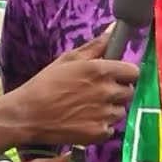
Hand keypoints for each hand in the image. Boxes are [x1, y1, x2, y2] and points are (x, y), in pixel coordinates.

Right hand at [4, 27, 138, 145]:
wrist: (28, 114)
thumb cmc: (46, 83)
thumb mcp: (68, 59)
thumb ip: (96, 46)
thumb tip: (114, 29)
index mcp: (101, 70)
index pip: (133, 72)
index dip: (126, 74)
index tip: (117, 76)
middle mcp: (107, 92)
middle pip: (129, 92)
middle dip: (118, 91)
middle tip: (99, 92)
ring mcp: (104, 114)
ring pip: (120, 111)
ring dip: (110, 109)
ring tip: (89, 108)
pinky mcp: (99, 133)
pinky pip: (110, 129)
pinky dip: (101, 126)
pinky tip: (85, 121)